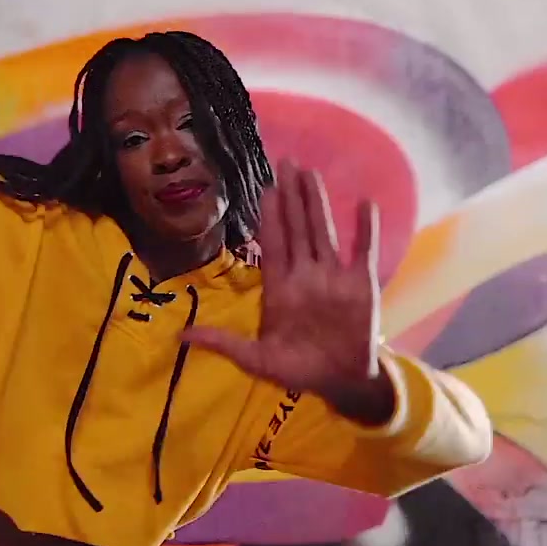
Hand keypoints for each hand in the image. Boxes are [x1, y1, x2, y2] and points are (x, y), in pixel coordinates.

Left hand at [183, 162, 384, 409]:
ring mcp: (333, 277)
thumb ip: (222, 343)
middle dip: (291, 196)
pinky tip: (365, 203)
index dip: (269, 216)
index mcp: (280, 287)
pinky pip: (363, 251)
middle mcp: (306, 275)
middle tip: (287, 162)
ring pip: (323, 231)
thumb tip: (180, 336)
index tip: (266, 188)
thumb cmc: (297, 369)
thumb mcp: (255, 359)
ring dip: (318, 203)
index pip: (274, 243)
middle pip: (297, 227)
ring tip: (312, 174)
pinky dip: (366, 229)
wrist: (340, 382)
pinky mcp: (360, 285)